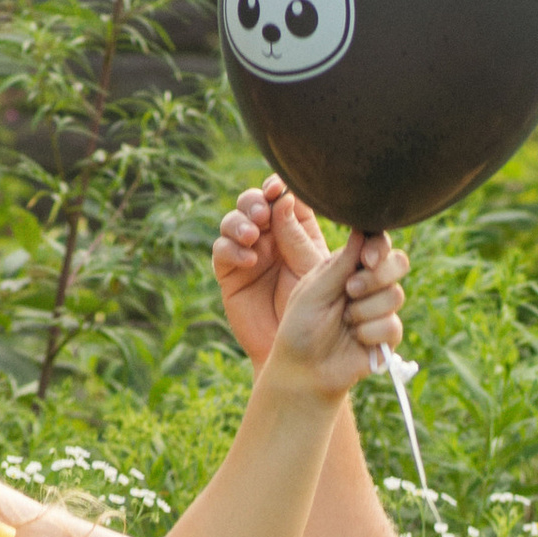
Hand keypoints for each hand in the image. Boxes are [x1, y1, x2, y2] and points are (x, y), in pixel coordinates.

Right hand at [212, 175, 328, 362]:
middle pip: (254, 203)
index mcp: (295, 230)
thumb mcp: (311, 269)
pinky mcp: (229, 272)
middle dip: (254, 202)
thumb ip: (297, 237)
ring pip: (233, 221)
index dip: (278, 187)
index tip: (277, 188)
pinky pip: (222, 250)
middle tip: (262, 214)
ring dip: (239, 222)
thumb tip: (284, 200)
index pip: (284, 198)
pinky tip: (249, 260)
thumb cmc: (315, 309)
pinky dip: (232, 249)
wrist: (298, 349)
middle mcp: (269, 236)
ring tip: (252, 236)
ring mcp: (247, 251)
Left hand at [266, 223, 407, 402]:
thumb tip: (362, 231)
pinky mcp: (388, 335)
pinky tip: (354, 340)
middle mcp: (368, 284)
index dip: (379, 248)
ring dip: (364, 310)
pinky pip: (392, 325)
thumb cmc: (300, 328)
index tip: (367, 260)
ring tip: (344, 322)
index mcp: (348, 267)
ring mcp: (380, 309)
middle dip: (375, 277)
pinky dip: (368, 333)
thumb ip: (339, 265)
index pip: (377, 244)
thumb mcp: (313, 291)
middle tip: (350, 292)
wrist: (304, 371)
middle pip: (398, 263)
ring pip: (395, 295)